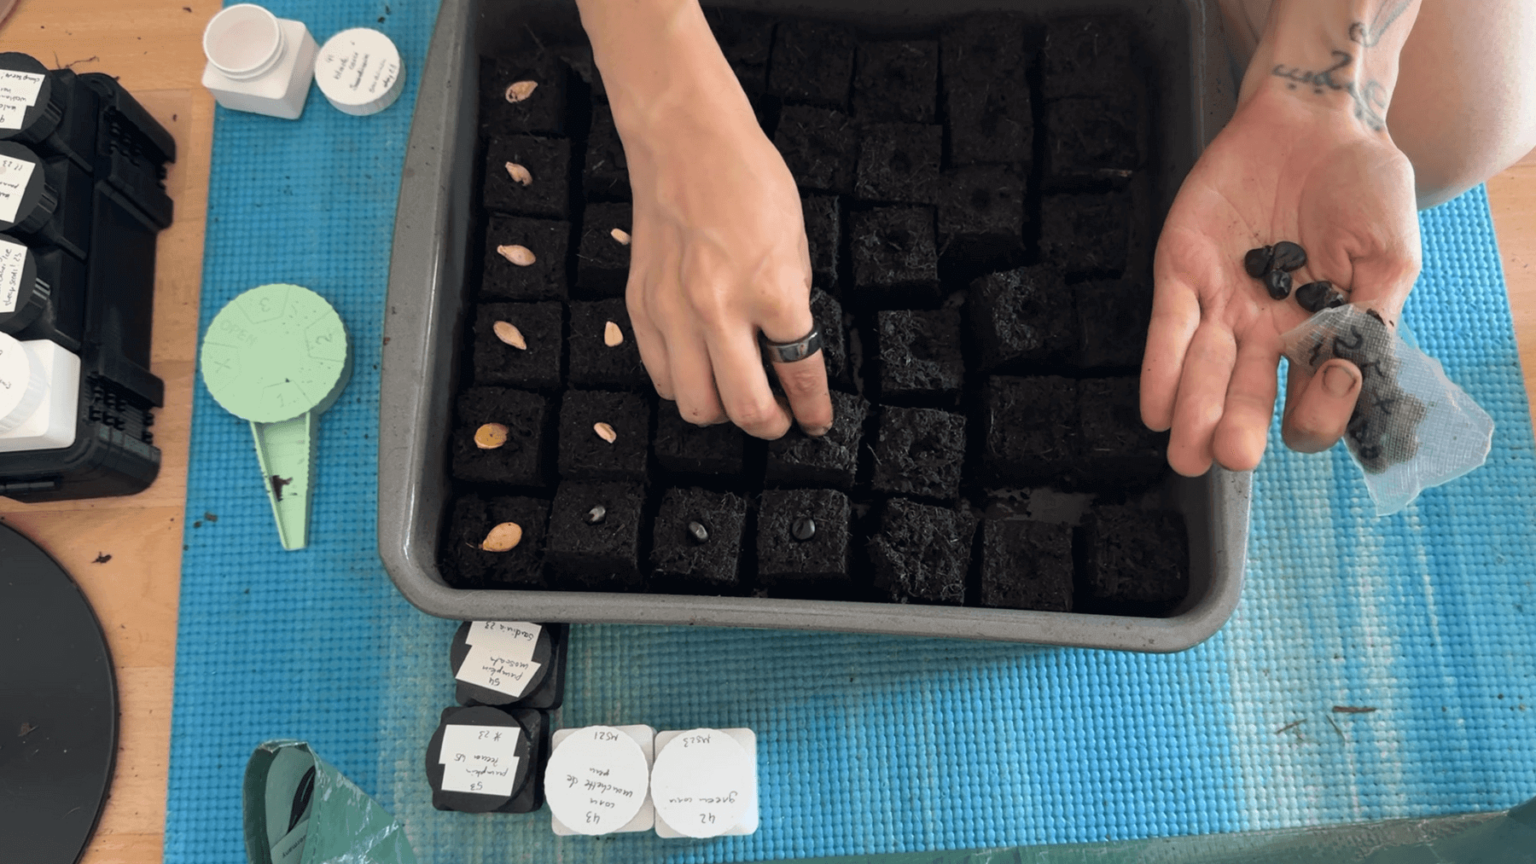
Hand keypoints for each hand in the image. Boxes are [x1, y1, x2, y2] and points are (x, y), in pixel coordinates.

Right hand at [620, 86, 832, 438]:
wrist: (686, 140)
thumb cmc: (747, 179)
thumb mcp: (796, 241)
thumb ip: (791, 302)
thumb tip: (788, 353)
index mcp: (772, 289)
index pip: (800, 374)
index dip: (813, 409)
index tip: (816, 421)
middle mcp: (719, 309)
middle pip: (744, 408)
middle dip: (770, 426)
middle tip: (779, 422)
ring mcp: (673, 311)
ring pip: (695, 405)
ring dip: (721, 412)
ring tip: (736, 397)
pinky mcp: (641, 306)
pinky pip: (660, 375)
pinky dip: (684, 385)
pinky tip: (700, 369)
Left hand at [1141, 84, 1420, 475]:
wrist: (1316, 119)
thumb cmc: (1363, 185)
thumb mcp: (1390, 253)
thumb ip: (1374, 313)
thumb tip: (1354, 370)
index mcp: (1320, 332)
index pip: (1314, 393)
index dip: (1318, 409)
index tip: (1321, 406)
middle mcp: (1266, 330)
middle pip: (1248, 392)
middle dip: (1238, 428)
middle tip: (1231, 457)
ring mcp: (1223, 303)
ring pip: (1204, 369)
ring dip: (1195, 412)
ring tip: (1190, 454)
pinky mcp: (1182, 271)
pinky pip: (1169, 327)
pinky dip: (1161, 368)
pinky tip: (1157, 409)